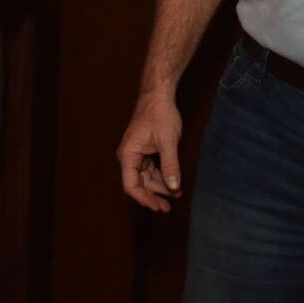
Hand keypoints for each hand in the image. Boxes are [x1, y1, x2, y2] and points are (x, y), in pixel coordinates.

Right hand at [118, 92, 183, 211]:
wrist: (159, 95)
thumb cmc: (160, 114)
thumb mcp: (168, 142)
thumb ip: (170, 166)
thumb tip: (173, 187)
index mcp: (128, 154)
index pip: (131, 185)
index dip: (144, 198)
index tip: (158, 207)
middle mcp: (128, 155)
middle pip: (138, 183)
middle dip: (154, 195)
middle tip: (168, 207)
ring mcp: (135, 153)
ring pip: (145, 176)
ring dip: (159, 186)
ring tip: (175, 194)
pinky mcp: (143, 149)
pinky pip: (150, 168)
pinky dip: (160, 175)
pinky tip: (172, 182)